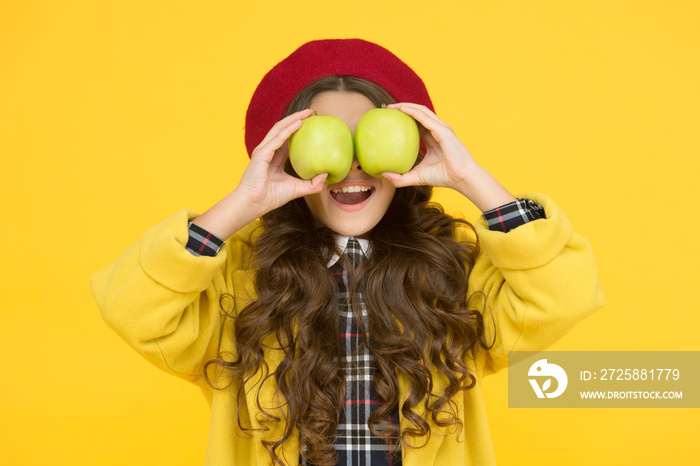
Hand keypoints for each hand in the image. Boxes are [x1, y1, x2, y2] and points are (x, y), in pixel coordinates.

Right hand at [236, 109, 327, 213]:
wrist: (255, 203)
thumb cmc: (271, 197)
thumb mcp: (297, 189)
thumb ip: (312, 184)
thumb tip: (326, 175)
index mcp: (276, 157)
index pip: (288, 138)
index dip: (299, 129)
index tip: (313, 123)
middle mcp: (269, 150)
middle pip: (283, 129)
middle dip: (297, 118)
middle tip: (312, 112)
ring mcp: (264, 150)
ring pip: (279, 129)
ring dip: (293, 119)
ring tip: (307, 113)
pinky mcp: (261, 153)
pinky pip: (277, 139)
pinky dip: (288, 130)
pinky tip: (299, 123)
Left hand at [381, 103, 515, 211]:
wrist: (461, 178)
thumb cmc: (443, 177)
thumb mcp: (417, 177)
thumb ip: (400, 178)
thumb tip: (382, 174)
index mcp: (433, 138)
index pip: (417, 124)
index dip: (404, 119)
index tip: (388, 119)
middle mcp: (437, 130)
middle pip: (418, 114)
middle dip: (402, 109)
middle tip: (386, 110)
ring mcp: (441, 129)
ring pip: (422, 111)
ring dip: (406, 106)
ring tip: (391, 107)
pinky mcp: (443, 130)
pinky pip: (425, 118)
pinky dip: (413, 112)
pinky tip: (402, 109)